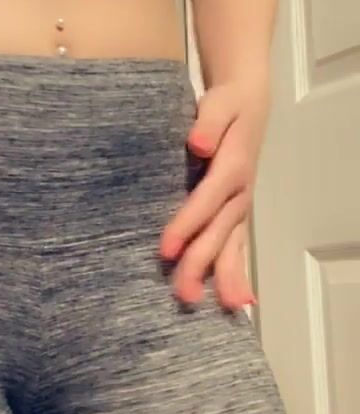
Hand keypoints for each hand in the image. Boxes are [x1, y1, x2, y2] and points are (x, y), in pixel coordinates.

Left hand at [159, 78, 269, 310]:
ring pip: (233, 246)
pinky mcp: (238, 213)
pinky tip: (237, 301)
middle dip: (202, 264)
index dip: (186, 226)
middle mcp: (239, 193)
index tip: (165, 250)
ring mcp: (240, 206)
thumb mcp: (217, 104)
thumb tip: (197, 142)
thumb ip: (208, 123)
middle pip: (218, 233)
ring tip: (223, 309)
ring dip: (226, 277)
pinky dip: (238, 272)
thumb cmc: (226, 105)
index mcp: (231, 168)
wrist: (248, 104)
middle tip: (184, 295)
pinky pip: (238, 246)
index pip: (205, 202)